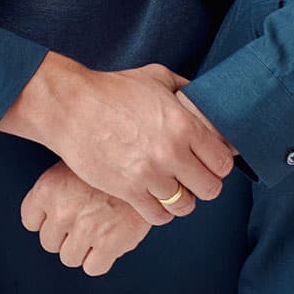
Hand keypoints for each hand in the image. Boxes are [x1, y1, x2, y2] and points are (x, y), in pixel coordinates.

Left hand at [20, 159, 153, 275]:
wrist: (150, 164)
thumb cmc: (114, 164)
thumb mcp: (76, 164)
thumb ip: (58, 189)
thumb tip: (48, 217)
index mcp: (48, 188)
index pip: (30, 220)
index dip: (47, 220)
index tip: (61, 215)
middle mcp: (62, 209)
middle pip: (48, 242)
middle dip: (65, 235)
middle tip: (85, 220)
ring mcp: (85, 228)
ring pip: (69, 258)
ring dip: (83, 249)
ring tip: (99, 229)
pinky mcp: (109, 244)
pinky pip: (93, 268)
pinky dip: (101, 259)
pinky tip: (110, 241)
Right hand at [43, 62, 237, 225]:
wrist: (70, 107)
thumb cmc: (112, 90)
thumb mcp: (156, 77)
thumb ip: (185, 88)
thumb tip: (203, 97)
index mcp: (184, 124)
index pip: (223, 162)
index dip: (219, 165)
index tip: (210, 163)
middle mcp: (172, 152)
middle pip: (210, 188)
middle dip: (204, 185)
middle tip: (192, 178)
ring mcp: (149, 174)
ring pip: (184, 206)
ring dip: (181, 200)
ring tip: (172, 189)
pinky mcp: (128, 190)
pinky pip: (158, 216)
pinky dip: (160, 212)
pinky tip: (154, 199)